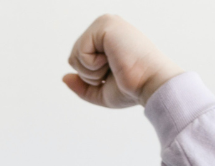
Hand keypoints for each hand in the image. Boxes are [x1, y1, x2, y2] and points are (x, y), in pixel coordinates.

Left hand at [63, 15, 183, 107]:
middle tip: (113, 72)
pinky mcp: (104, 25)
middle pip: (73, 57)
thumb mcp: (100, 92)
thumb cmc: (132, 89)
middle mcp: (105, 27)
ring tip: (113, 66)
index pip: (79, 60)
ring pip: (74, 55)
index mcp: (106, 40)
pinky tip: (111, 60)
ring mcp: (105, 23)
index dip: (90, 78)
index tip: (114, 75)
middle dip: (88, 75)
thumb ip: (81, 85)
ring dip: (91, 71)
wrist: (150, 84)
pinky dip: (93, 65)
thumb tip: (64, 77)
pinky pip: (80, 51)